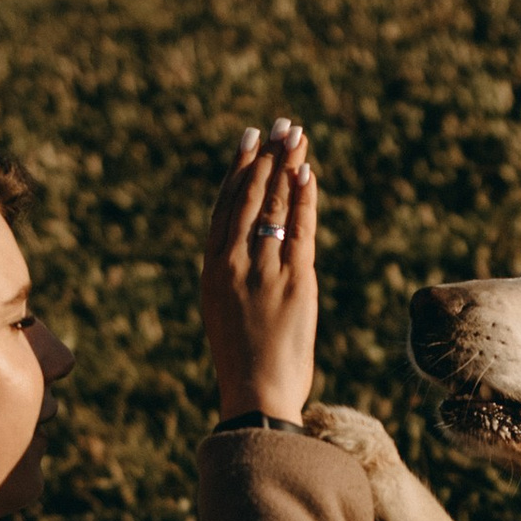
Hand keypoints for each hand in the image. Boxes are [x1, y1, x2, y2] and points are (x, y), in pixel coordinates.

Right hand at [202, 119, 318, 421]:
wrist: (256, 396)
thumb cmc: (245, 362)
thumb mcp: (229, 313)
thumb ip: (238, 278)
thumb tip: (252, 250)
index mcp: (212, 271)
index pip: (226, 208)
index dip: (238, 170)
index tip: (248, 141)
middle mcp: (234, 265)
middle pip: (251, 198)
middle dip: (266, 157)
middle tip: (279, 125)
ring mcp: (264, 271)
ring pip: (275, 207)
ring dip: (287, 168)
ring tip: (296, 136)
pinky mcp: (295, 282)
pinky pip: (300, 230)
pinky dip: (303, 199)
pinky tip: (307, 173)